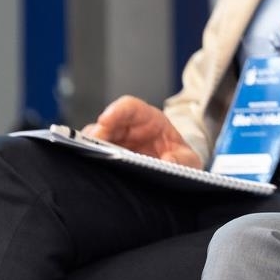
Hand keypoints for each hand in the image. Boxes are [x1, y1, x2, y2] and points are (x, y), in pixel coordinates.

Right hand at [83, 95, 201, 168]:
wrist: (176, 171)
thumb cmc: (180, 160)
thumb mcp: (189, 159)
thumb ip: (182, 159)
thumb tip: (168, 162)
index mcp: (150, 120)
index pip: (130, 107)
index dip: (116, 111)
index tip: (105, 120)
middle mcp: (128, 129)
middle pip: (105, 125)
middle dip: (96, 135)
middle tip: (92, 148)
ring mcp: (115, 144)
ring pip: (94, 141)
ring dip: (91, 150)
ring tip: (91, 162)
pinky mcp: (107, 159)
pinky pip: (93, 158)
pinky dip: (91, 163)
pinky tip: (92, 172)